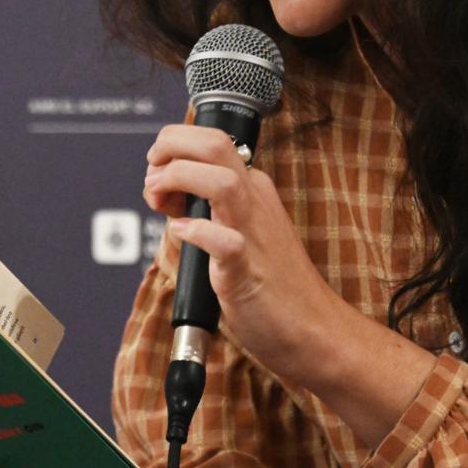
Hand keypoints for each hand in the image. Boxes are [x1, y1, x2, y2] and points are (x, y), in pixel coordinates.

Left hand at [143, 123, 347, 385]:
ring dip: (179, 181)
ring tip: (161, 201)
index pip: (208, 139)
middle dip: (170, 148)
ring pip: (221, 181)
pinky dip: (197, 233)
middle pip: (214, 143)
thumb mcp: (235, 227)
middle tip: (153, 178)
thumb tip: (161, 188)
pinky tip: (181, 234)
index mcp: (250, 187)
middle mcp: (253, 200)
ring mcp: (253, 232)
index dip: (172, 149)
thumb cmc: (269, 283)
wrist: (314, 328)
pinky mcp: (248, 270)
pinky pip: (225, 241)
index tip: (156, 178)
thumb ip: (203, 205)